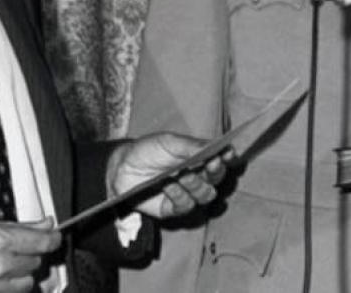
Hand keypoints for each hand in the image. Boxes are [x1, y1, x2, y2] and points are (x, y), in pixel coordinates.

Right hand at [0, 218, 59, 291]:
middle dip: (28, 257)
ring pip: (27, 283)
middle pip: (36, 263)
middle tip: (10, 252)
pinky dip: (6, 290)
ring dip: (18, 276)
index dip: (51, 238)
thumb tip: (46, 224)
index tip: (52, 237)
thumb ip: (20, 227)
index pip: (45, 242)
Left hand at [106, 132, 232, 218]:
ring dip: (196, 185)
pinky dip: (179, 195)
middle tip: (210, 165)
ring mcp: (186, 193)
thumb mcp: (170, 142)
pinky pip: (186, 206)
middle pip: (217, 179)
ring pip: (206, 195)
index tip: (228, 154)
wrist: (121, 167)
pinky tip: (168, 186)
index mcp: (198, 158)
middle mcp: (196, 176)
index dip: (227, 158)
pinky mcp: (173, 208)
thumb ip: (193, 146)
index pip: (220, 159)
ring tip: (182, 175)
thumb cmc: (147, 151)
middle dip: (215, 173)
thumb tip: (217, 147)